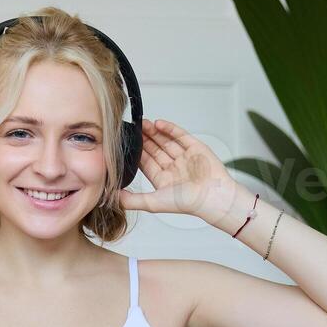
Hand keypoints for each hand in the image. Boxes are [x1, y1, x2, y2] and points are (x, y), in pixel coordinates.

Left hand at [118, 118, 247, 222]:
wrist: (213, 198)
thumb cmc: (187, 203)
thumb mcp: (153, 203)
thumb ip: (132, 200)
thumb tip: (112, 198)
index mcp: (163, 180)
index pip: (145, 162)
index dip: (136, 152)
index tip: (125, 142)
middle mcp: (173, 168)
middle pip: (155, 149)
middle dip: (144, 139)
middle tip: (132, 127)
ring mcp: (185, 157)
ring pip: (166, 141)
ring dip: (154, 132)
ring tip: (143, 123)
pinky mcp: (196, 148)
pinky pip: (181, 136)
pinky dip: (170, 129)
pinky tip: (158, 124)